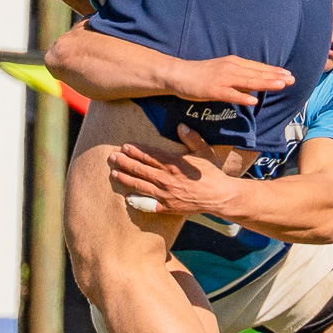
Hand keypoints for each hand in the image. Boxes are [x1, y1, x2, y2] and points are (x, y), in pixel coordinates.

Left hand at [108, 125, 239, 214]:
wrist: (220, 197)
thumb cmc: (212, 173)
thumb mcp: (204, 152)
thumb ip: (192, 138)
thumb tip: (181, 125)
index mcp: (175, 164)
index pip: (150, 156)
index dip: (136, 151)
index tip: (125, 146)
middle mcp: (167, 179)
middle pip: (141, 169)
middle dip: (125, 162)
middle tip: (112, 157)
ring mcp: (166, 195)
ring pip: (140, 185)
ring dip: (125, 178)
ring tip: (114, 173)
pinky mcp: (167, 207)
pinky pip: (149, 204)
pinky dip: (137, 200)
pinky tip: (127, 196)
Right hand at [166, 55, 293, 105]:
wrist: (178, 74)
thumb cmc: (200, 75)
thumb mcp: (223, 71)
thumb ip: (238, 77)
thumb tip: (254, 85)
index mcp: (234, 63)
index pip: (257, 67)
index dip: (273, 71)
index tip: (288, 74)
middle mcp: (231, 68)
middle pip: (256, 73)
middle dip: (275, 77)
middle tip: (292, 80)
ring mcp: (222, 78)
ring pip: (247, 81)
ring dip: (265, 83)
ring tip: (280, 85)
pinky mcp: (213, 89)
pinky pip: (230, 94)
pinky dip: (242, 97)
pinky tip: (253, 100)